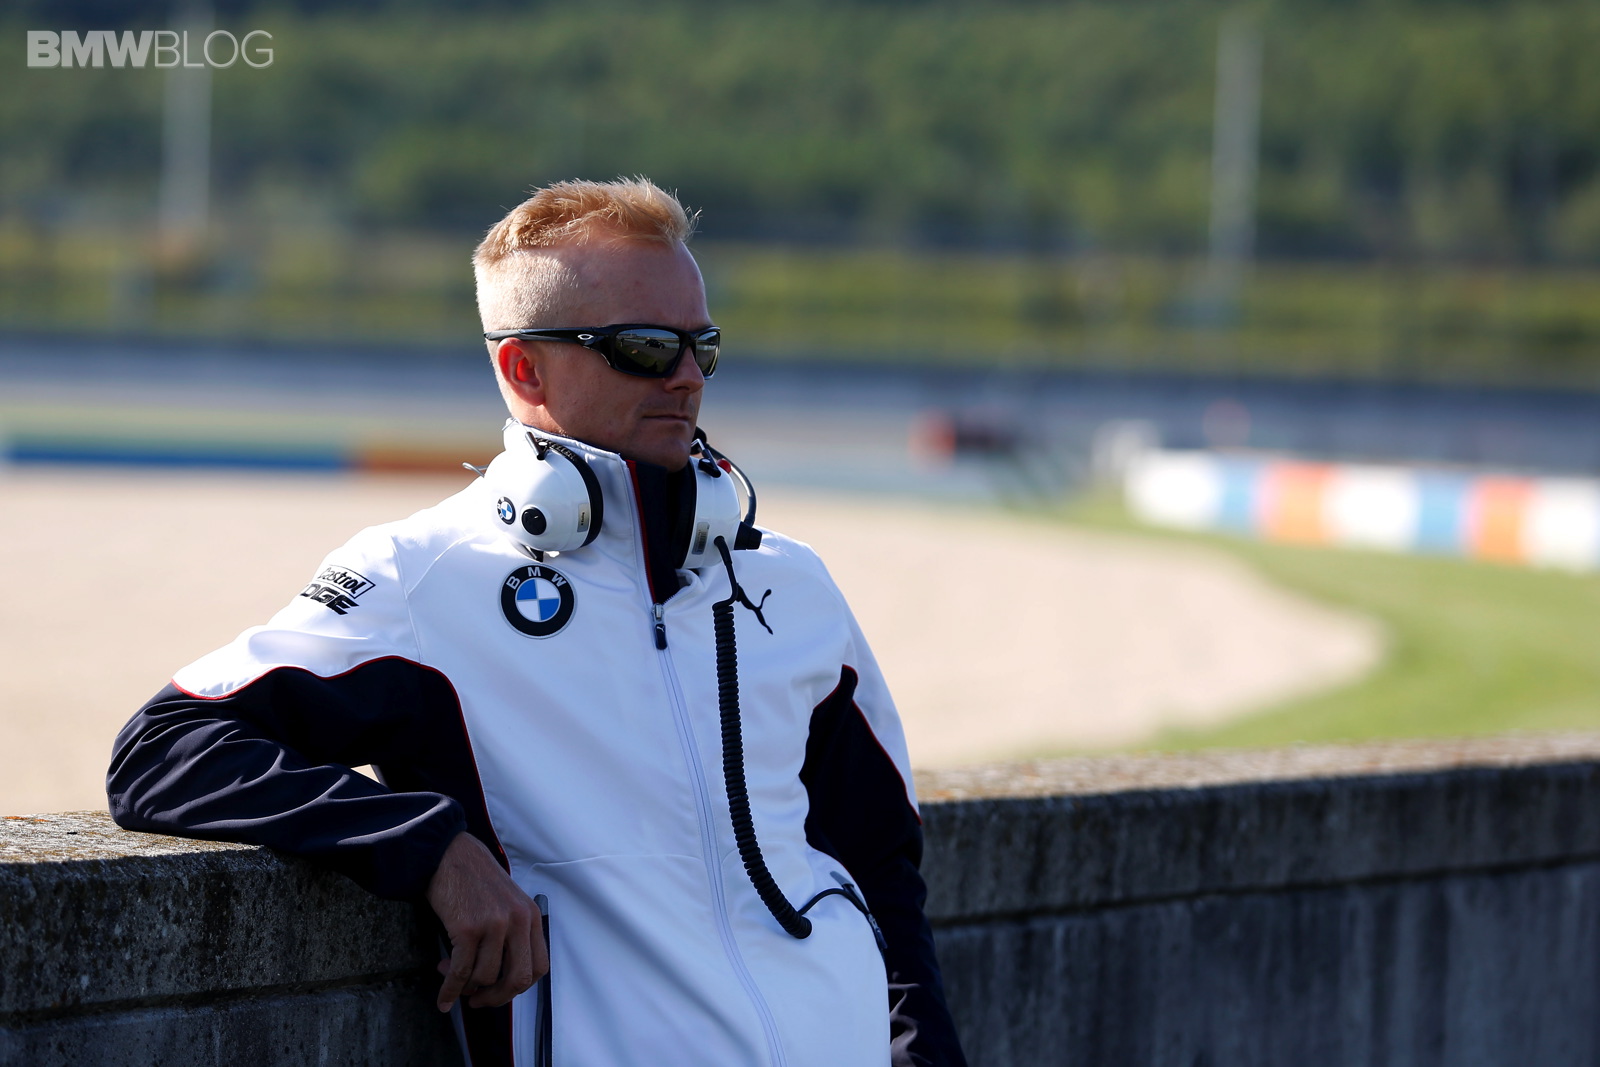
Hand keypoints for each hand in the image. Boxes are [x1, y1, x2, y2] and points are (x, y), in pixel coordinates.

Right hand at [426, 831, 547, 1012]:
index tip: (501, 992)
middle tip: (479, 1000)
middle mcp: (517, 921)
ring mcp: (494, 924)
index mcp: (530, 916)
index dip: (520, 987)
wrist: (448, 854)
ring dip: (467, 987)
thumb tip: (499, 977)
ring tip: (452, 976)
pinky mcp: (468, 928)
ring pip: (485, 977)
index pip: (539, 967)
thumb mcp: (506, 902)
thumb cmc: (474, 879)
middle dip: (497, 997)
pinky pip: (461, 972)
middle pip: (518, 979)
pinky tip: (444, 996)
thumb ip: (512, 933)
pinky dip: (450, 990)